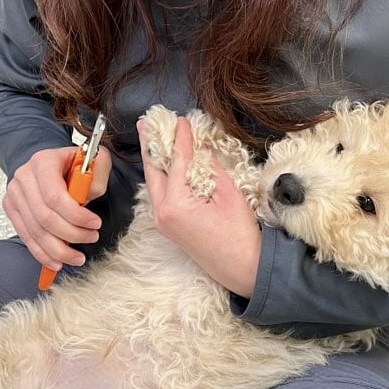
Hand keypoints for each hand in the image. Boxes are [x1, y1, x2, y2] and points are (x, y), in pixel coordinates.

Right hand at [2, 146, 111, 270]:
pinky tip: (57, 261)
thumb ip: (96, 178)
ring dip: (58, 250)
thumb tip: (86, 198)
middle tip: (91, 238)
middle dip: (71, 234)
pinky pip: (26, 237)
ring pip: (35, 231)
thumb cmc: (72, 163)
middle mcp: (24, 177)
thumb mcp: (94, 161)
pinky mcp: (11, 209)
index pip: (54, 196)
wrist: (50, 163)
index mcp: (43, 161)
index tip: (95, 224)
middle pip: (44, 217)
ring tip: (77, 257)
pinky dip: (42, 253)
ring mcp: (14, 194)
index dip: (76, 215)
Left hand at [140, 117, 261, 297]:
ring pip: (154, 183)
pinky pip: (160, 194)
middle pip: (153, 171)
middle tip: (146, 122)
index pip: (176, 162)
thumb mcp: (228, 193)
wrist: (243, 268)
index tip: (180, 120)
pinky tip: (164, 163)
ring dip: (153, 159)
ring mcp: (163, 221)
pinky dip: (161, 175)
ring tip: (150, 137)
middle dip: (150, 145)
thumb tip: (199, 149)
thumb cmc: (239, 234)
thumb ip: (209, 167)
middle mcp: (162, 213)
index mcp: (175, 204)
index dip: (180, 139)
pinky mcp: (168, 226)